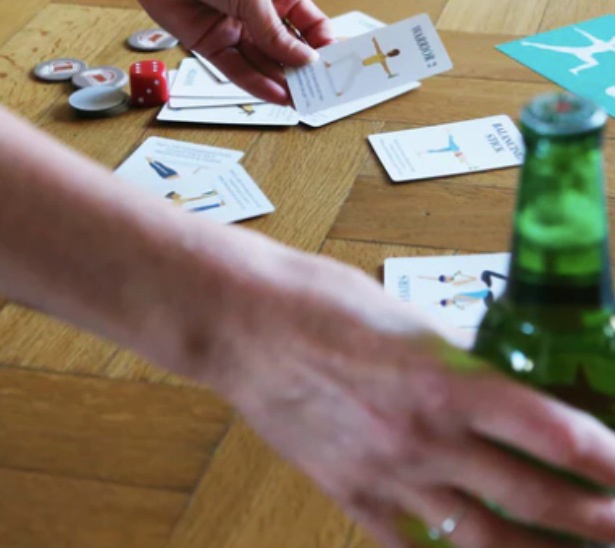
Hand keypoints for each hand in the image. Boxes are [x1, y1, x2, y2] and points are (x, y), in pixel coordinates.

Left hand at [115, 0, 333, 103]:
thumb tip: (305, 60)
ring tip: (301, 99)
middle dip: (302, 69)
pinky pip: (238, 69)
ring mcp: (234, 29)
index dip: (323, 44)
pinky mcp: (210, 45)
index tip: (335, 64)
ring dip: (281, 81)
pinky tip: (276, 94)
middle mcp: (257, 12)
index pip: (309, 23)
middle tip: (319, 90)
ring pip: (263, 62)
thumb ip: (276, 32)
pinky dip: (256, 83)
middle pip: (286, 48)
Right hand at [213, 249, 614, 547]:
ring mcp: (386, 473)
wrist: (242, 321)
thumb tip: (493, 379)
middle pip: (531, 497)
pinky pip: (410, 546)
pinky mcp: (347, 491)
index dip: (606, 457)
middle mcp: (424, 436)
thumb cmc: (316, 300)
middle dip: (595, 520)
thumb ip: (453, 357)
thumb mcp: (402, 315)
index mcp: (444, 378)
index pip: (551, 430)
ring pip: (482, 538)